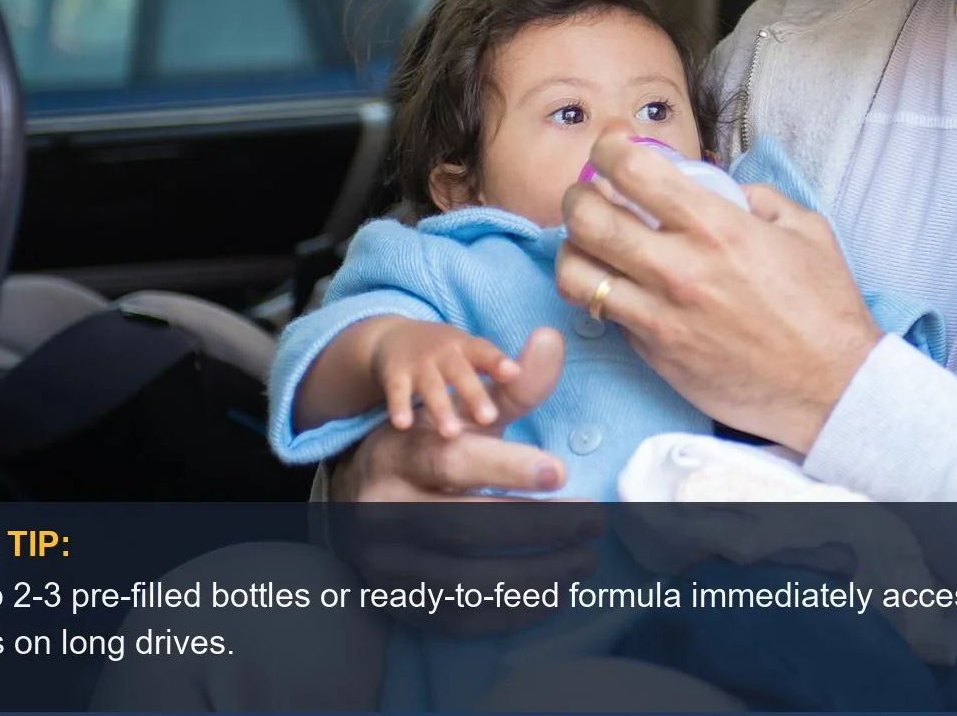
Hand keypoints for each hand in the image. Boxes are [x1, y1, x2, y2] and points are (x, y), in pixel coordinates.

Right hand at [327, 329, 602, 634]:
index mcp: (397, 453)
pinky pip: (458, 616)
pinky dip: (511, 610)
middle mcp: (380, 510)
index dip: (506, 468)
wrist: (363, 498)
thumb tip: (553, 339)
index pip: (451, 463)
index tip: (562, 470)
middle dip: (534, 525)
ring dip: (532, 573)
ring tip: (584, 558)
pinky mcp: (398, 602)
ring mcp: (386, 563)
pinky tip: (554, 593)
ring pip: (461, 578)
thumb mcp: (465, 414)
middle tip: (593, 519)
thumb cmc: (433, 450)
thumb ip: (515, 386)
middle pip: (458, 525)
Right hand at [366, 320, 517, 436]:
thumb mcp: (479, 362)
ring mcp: (420, 365)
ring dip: (441, 407)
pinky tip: (404, 424)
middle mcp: (447, 354)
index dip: (498, 362)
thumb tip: (551, 370)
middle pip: (461, 372)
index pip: (487, 354)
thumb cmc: (453, 362)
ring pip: (431, 386)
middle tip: (490, 417)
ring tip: (452, 433)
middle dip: (474, 393)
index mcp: (472, 350)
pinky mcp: (395, 376)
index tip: (513, 373)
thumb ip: (514, 379)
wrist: (394, 340)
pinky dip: (400, 406)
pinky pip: (396, 392)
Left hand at [555, 128, 883, 451]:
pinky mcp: (654, 353)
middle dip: (577, 195)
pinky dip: (601, 292)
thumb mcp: (806, 230)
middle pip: (587, 218)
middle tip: (589, 193)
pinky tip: (620, 284)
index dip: (609, 149)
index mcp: (717, 228)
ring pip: (575, 272)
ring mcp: (660, 315)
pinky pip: (605, 314)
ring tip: (588, 242)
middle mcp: (679, 269)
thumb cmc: (823, 309)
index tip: (612, 148)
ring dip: (573, 248)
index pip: (633, 172)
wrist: (831, 388)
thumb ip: (759, 198)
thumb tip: (723, 186)